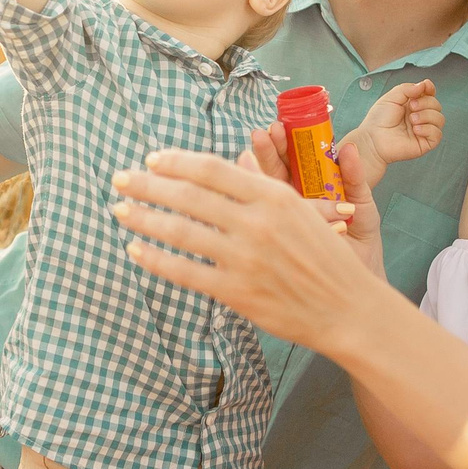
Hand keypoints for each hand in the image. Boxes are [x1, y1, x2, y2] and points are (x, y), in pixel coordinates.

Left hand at [109, 144, 388, 352]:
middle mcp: (257, 223)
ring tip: (118, 210)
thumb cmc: (326, 257)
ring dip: (143, 218)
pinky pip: (185, 272)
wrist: (348, 309)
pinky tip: (136, 249)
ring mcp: (245, 258)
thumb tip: (235, 160)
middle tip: (119, 178)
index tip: (151, 159)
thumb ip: (265, 187)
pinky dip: (155, 260)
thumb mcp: (304, 211)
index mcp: (274, 196)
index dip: (176, 162)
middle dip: (147, 185)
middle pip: (188, 196)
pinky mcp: (237, 292)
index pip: (212, 169)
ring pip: (180, 232)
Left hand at [344, 79, 442, 188]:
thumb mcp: (391, 97)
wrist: (372, 139)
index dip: (431, 89)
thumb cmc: (379, 119)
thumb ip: (408, 88)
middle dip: (426, 103)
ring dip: (427, 116)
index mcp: (413, 104)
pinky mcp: (425, 143)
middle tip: (411, 107)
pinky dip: (428, 129)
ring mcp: (423, 130)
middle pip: (436, 105)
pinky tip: (415, 130)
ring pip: (440, 119)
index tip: (426, 87)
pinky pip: (437, 134)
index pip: (430, 95)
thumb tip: (425, 84)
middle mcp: (420, 116)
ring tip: (411, 120)